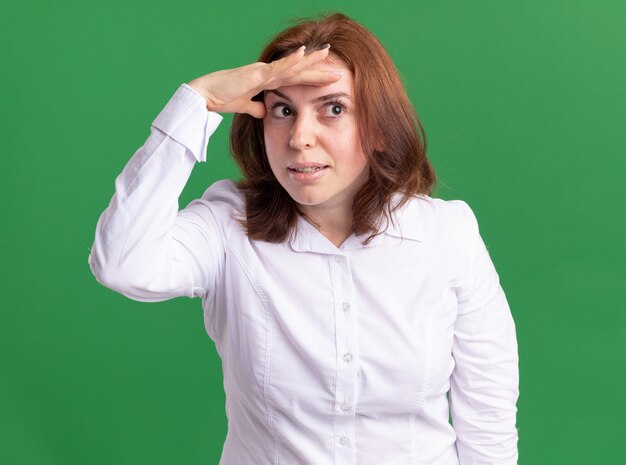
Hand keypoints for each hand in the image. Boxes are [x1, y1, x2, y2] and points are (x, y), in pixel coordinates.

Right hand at [187, 46, 340, 117]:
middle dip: (318, 68)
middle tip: (338, 65)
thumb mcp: (245, 107)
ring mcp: (263, 72)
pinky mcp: (256, 74)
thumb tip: (266, 111)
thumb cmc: (221, 98)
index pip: (295, 79)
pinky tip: (303, 53)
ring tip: (327, 53)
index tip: (329, 79)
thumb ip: (256, 108)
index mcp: (266, 81)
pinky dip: (291, 60)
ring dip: (310, 60)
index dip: (312, 78)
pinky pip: (277, 67)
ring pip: (292, 65)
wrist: (205, 96)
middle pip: (298, 70)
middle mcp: (267, 73)